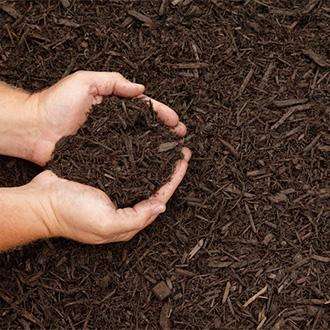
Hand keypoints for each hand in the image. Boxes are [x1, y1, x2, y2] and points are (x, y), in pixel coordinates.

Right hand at [28, 148, 190, 243]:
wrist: (41, 201)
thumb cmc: (71, 214)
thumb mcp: (106, 224)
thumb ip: (136, 218)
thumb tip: (161, 207)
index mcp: (128, 220)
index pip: (160, 198)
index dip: (174, 179)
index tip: (183, 159)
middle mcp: (124, 207)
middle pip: (154, 187)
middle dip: (169, 169)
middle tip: (179, 150)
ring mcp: (114, 193)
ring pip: (142, 176)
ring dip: (155, 163)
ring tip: (166, 147)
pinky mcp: (103, 180)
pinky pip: (126, 169)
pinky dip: (137, 160)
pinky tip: (143, 149)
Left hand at [31, 71, 186, 164]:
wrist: (35, 129)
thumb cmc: (56, 103)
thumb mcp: (85, 81)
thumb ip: (113, 82)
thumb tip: (140, 90)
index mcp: (114, 104)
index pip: (144, 108)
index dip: (162, 114)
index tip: (177, 122)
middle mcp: (115, 124)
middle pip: (146, 127)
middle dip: (166, 132)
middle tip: (182, 139)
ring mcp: (110, 141)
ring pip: (139, 143)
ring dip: (157, 148)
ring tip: (173, 154)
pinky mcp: (102, 156)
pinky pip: (124, 158)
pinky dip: (139, 161)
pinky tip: (151, 166)